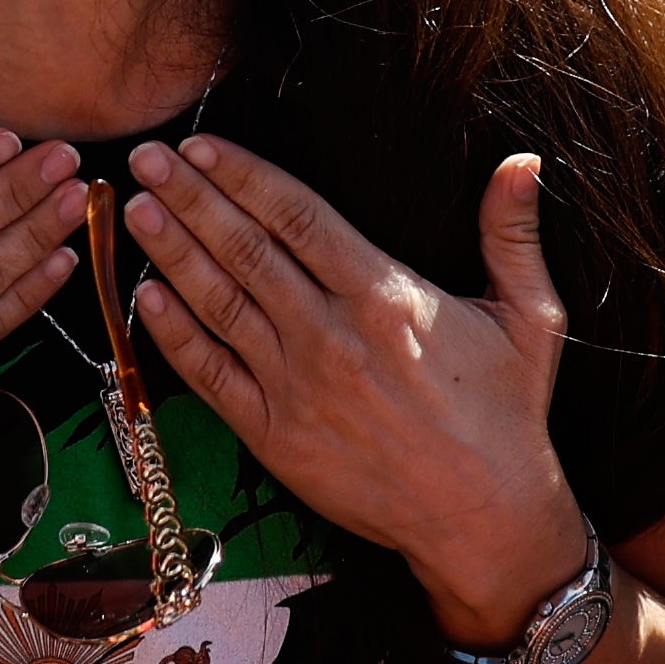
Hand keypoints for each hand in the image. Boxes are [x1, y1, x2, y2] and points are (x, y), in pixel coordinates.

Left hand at [126, 137, 581, 628]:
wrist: (485, 518)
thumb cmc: (506, 415)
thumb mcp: (530, 317)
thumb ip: (512, 235)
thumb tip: (525, 163)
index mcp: (385, 296)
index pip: (296, 216)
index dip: (242, 174)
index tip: (202, 145)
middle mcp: (332, 336)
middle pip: (245, 250)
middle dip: (189, 198)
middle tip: (147, 156)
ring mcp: (298, 389)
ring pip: (220, 305)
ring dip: (172, 253)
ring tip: (134, 210)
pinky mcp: (278, 439)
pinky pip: (213, 378)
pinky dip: (175, 337)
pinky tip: (146, 299)